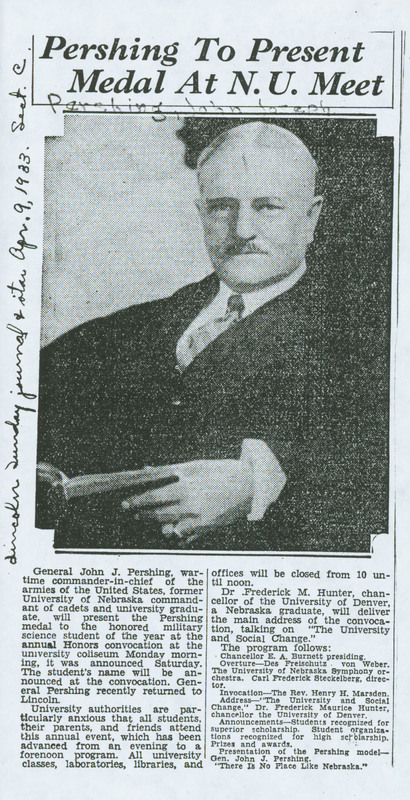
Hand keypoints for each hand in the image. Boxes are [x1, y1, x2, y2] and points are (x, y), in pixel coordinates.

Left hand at [121, 459, 253, 544]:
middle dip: (144, 514)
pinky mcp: (207, 529)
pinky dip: (177, 534)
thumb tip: (147, 471)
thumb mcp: (196, 466)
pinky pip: (185, 537)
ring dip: (158, 524)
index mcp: (186, 488)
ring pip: (169, 528)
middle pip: (158, 514)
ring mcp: (199, 521)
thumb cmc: (222, 471)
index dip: (136, 501)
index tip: (125, 504)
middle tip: (135, 513)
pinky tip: (173, 529)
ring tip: (153, 519)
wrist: (252, 486)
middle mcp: (190, 507)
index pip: (153, 497)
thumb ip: (170, 470)